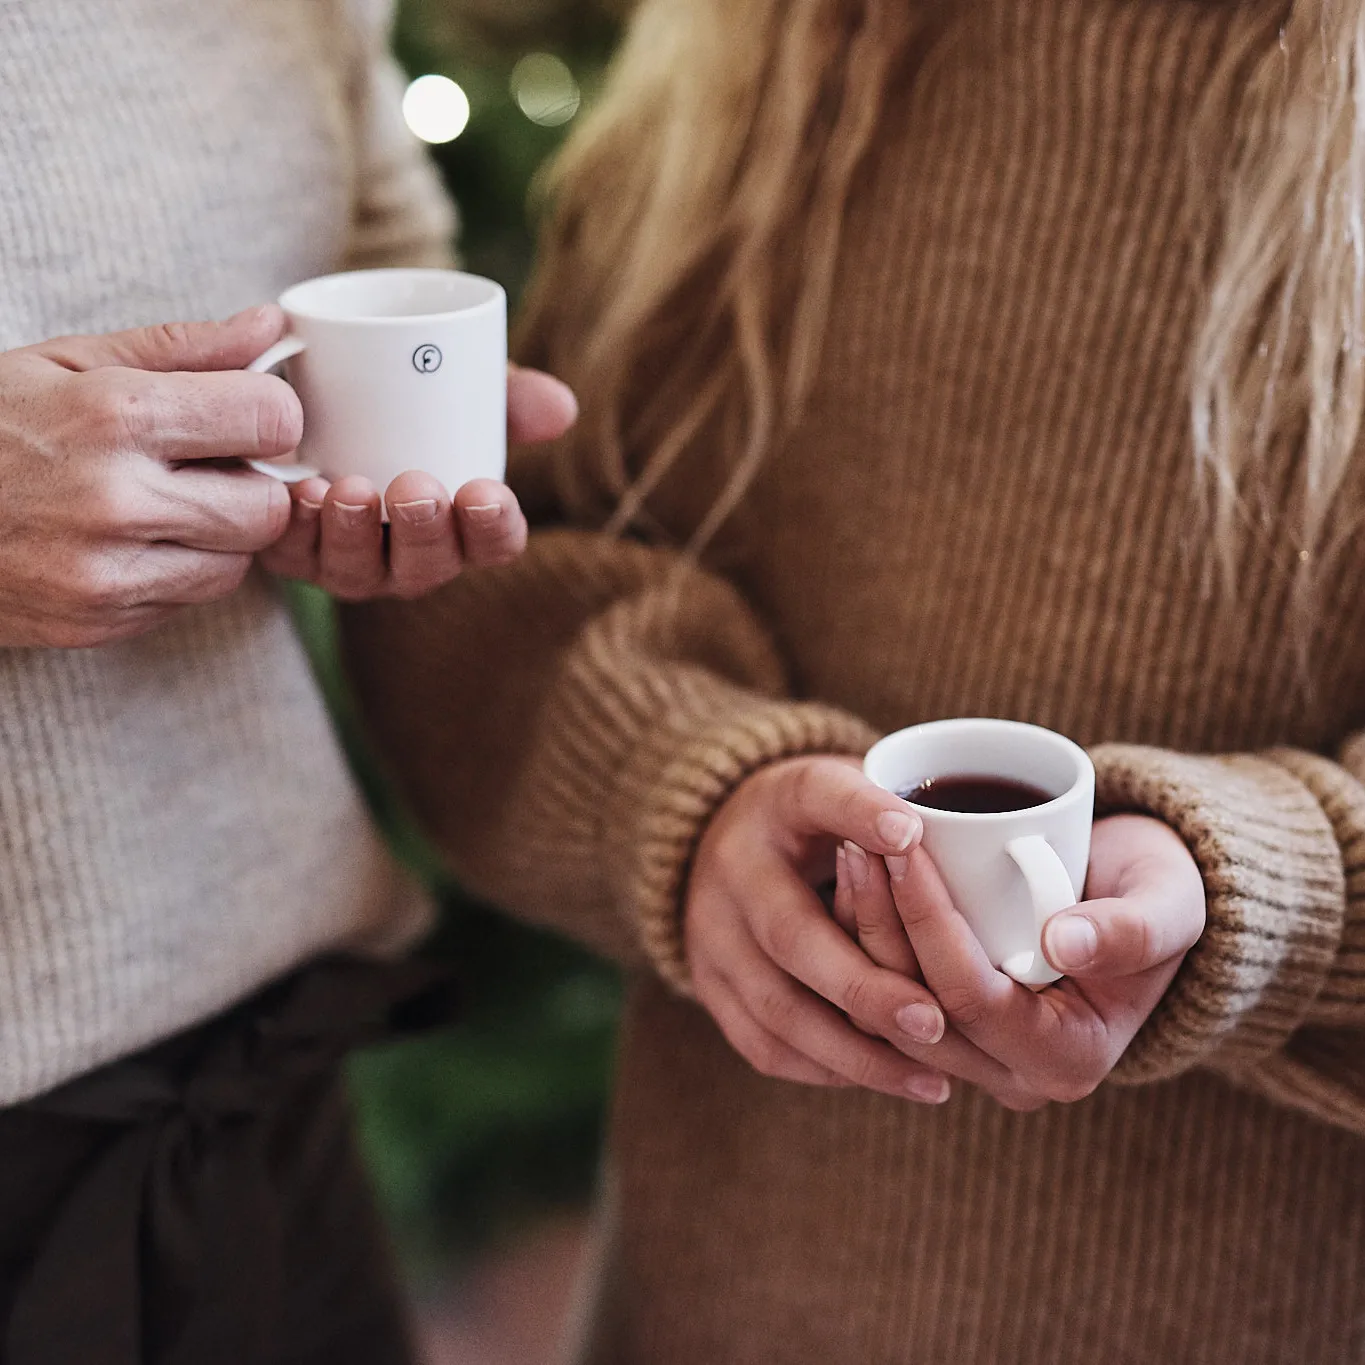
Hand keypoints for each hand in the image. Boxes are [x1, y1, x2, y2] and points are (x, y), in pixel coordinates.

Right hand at [0, 307, 301, 646]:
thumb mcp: (68, 363)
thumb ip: (182, 349)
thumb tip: (269, 328)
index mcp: (114, 416)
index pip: (271, 420)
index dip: (269, 415)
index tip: (243, 414)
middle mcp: (117, 501)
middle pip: (268, 507)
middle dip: (250, 483)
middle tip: (201, 466)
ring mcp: (107, 573)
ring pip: (239, 563)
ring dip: (218, 535)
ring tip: (158, 502)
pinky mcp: (100, 622)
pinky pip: (190, 599)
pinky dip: (177, 571)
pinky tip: (126, 541)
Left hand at [258, 364, 577, 599]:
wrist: (305, 387)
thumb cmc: (400, 396)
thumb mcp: (456, 383)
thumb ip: (507, 393)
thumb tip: (561, 408)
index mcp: (461, 523)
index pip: (493, 542)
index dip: (494, 528)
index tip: (486, 493)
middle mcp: (408, 553)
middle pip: (428, 565)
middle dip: (425, 533)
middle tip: (418, 488)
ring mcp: (349, 559)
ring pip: (359, 571)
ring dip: (357, 534)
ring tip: (352, 489)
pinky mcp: (291, 549)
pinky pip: (294, 555)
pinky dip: (297, 528)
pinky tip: (300, 493)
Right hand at [685, 755, 952, 1103]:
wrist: (728, 843)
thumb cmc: (823, 822)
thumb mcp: (855, 790)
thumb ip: (900, 810)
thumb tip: (946, 842)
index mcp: (780, 801)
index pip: (817, 796)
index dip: (860, 814)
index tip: (910, 833)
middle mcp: (734, 865)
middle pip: (792, 933)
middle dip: (864, 986)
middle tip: (935, 1022)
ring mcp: (712, 932)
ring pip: (777, 1006)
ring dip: (856, 1053)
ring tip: (930, 1081)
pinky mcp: (708, 985)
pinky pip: (763, 1044)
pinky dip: (824, 1069)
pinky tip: (881, 1078)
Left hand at [835, 814, 1205, 1108]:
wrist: (1140, 900)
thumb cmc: (1158, 893)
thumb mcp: (1170, 904)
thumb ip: (1130, 930)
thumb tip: (1062, 944)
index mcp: (1069, 1058)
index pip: (971, 997)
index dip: (929, 922)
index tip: (903, 848)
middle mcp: (1014, 1076)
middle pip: (915, 1011)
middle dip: (878, 924)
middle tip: (858, 843)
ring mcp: (974, 1061)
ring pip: (886, 1012)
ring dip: (859, 932)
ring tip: (850, 851)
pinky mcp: (946, 1032)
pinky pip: (883, 1001)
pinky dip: (861, 944)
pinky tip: (852, 881)